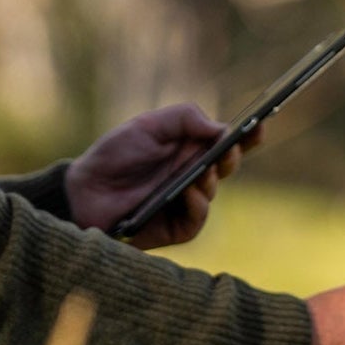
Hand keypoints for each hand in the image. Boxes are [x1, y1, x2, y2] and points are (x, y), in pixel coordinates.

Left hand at [64, 104, 260, 249]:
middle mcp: (193, 175)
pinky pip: (195, 221)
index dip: (248, 136)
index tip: (260, 124)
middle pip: (227, 166)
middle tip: (229, 147)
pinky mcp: (174, 227)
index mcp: (191, 149)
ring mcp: (185, 202)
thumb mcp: (149, 125)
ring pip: (212, 192)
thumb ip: (185, 118)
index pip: (228, 142)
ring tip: (201, 171)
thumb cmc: (116, 154)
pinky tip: (188, 192)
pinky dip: (196, 206)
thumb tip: (221, 127)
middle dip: (232, 155)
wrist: (84, 188)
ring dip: (209, 180)